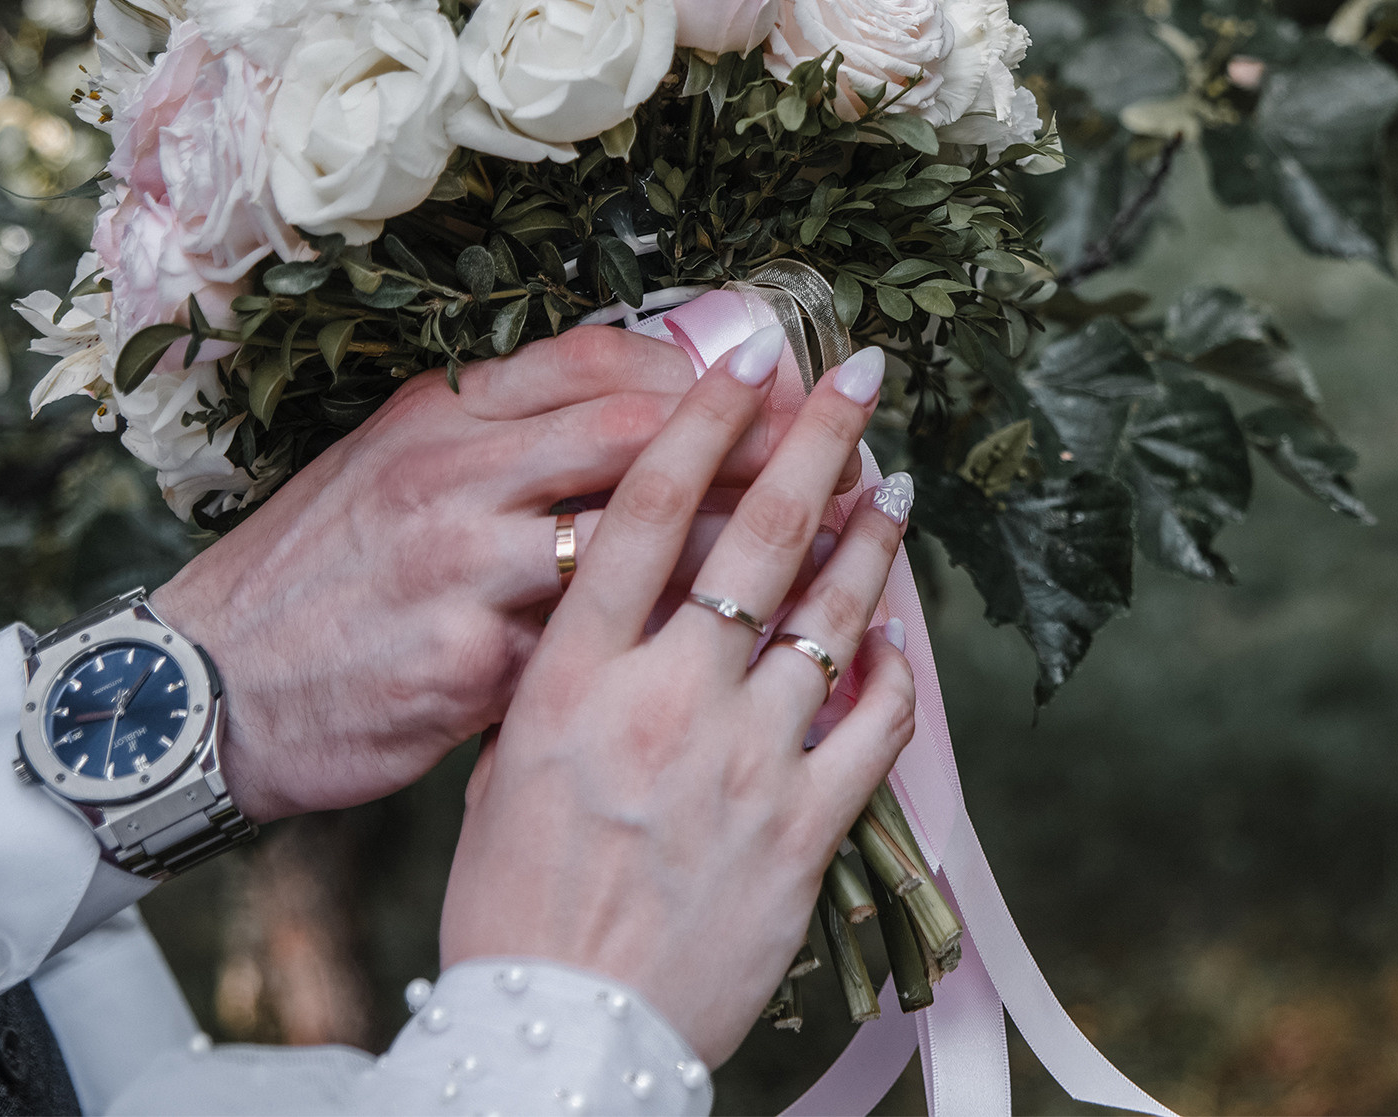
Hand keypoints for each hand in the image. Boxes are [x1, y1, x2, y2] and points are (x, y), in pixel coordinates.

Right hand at [151, 325, 847, 822]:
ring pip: (637, 544)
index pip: (601, 361)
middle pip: (640, 438)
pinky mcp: (466, 671)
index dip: (708, 375)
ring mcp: (459, 572)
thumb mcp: (388, 468)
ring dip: (735, 553)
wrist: (197, 694)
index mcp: (440, 417)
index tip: (786, 390)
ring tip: (820, 558)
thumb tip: (640, 405)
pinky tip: (739, 660)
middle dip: (752, 448)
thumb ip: (502, 434)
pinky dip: (668, 654)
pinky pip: (595, 653)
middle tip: (839, 461)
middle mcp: (453, 477)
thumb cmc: (314, 579)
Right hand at [440, 328, 915, 1064]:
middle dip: (816, 438)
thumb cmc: (511, 910)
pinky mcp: (805, 824)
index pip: (648, 510)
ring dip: (870, 535)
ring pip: (831, 611)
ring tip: (893, 482)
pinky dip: (892, 668)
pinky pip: (873, 722)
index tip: (744, 361)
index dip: (704, 420)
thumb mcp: (500, 770)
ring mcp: (745, 759)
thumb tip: (607, 613)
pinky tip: (897, 631)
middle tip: (858, 375)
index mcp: (573, 677)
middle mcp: (665, 699)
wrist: (559, 1036)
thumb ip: (559, 682)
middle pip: (757, 534)